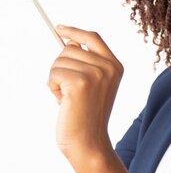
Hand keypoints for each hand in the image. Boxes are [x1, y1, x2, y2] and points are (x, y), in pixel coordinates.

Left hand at [47, 26, 122, 161]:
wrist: (88, 142)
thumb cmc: (86, 116)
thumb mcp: (93, 85)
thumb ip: (86, 63)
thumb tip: (66, 41)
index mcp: (115, 66)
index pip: (92, 38)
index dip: (74, 31)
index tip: (59, 29)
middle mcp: (109, 67)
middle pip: (70, 48)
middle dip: (61, 67)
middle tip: (68, 90)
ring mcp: (96, 74)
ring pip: (59, 60)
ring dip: (56, 79)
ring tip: (68, 98)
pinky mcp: (80, 82)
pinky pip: (53, 72)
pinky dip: (52, 87)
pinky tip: (63, 102)